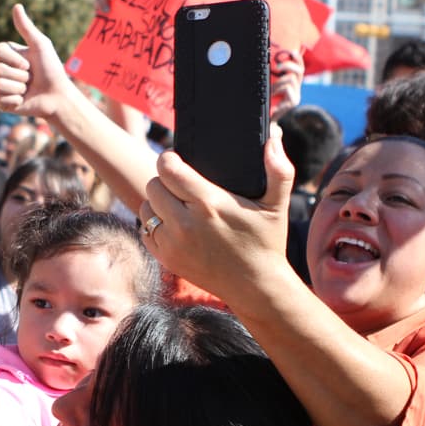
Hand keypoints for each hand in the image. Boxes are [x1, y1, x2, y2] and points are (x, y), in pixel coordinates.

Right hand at [0, 4, 73, 120]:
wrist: (57, 96)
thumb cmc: (51, 69)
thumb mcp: (40, 45)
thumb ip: (26, 27)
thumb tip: (17, 5)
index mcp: (7, 54)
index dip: (14, 59)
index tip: (29, 64)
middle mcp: (0, 69)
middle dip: (18, 75)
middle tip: (31, 78)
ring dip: (17, 88)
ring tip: (28, 89)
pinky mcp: (0, 102)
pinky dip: (13, 101)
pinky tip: (22, 100)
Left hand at [138, 130, 293, 301]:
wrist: (255, 287)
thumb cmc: (267, 242)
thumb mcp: (277, 206)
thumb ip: (279, 170)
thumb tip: (274, 138)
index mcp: (209, 203)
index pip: (168, 168)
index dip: (169, 159)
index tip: (177, 159)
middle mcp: (185, 223)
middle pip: (153, 184)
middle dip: (164, 179)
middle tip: (179, 182)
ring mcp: (173, 244)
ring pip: (145, 207)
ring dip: (157, 202)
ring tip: (175, 203)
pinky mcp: (167, 259)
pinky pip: (145, 231)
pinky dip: (155, 225)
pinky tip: (172, 223)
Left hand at [270, 53, 304, 118]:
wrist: (267, 119)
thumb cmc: (268, 102)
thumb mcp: (271, 87)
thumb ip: (274, 77)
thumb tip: (274, 62)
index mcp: (293, 84)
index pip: (300, 68)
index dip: (298, 59)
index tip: (292, 51)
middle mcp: (297, 89)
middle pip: (299, 71)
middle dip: (289, 65)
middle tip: (278, 66)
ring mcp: (296, 95)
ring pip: (291, 79)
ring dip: (278, 82)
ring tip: (270, 90)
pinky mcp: (293, 102)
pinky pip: (288, 89)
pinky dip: (278, 90)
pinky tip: (272, 96)